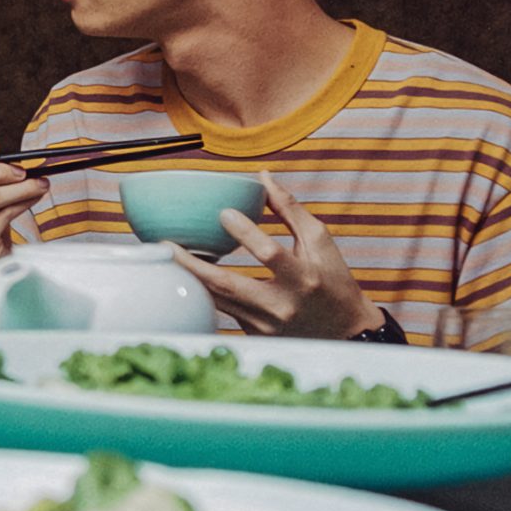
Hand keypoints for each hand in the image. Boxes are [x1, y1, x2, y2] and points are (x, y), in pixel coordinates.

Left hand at [170, 171, 383, 338]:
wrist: (345, 333)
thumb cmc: (333, 282)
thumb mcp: (320, 243)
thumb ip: (290, 210)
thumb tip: (263, 177)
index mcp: (304, 278)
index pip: (270, 254)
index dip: (246, 233)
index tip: (223, 212)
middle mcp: (282, 305)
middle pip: (228, 285)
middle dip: (192, 264)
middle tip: (166, 243)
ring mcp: (265, 323)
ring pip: (216, 300)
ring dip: (188, 277)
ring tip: (165, 255)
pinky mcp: (253, 333)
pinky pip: (221, 309)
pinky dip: (202, 290)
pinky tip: (184, 273)